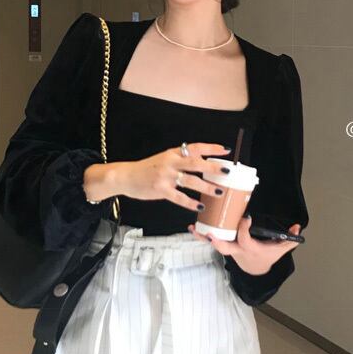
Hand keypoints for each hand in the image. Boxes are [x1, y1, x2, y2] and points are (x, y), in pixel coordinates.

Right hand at [116, 143, 230, 209]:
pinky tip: (200, 206)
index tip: (226, 150)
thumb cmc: (147, 169)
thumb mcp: (164, 158)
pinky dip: (191, 202)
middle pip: (195, 162)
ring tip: (219, 192)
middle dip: (212, 166)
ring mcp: (165, 176)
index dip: (211, 148)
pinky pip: (179, 197)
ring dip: (206, 187)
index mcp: (172, 153)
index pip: (195, 147)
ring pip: (190, 181)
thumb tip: (202, 161)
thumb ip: (181, 159)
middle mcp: (170, 162)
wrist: (126, 177)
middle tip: (227, 171)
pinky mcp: (160, 190)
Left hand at [187, 215, 302, 275]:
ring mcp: (229, 249)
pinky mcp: (223, 246)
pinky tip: (194, 228)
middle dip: (217, 241)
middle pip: (224, 248)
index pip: (245, 240)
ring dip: (203, 237)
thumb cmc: (267, 255)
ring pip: (214, 244)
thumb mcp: (280, 249)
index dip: (244, 230)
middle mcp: (237, 250)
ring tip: (193, 228)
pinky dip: (202, 235)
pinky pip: (211, 241)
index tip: (246, 218)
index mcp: (250, 249)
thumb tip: (297, 228)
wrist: (256, 269)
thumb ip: (290, 239)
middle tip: (210, 233)